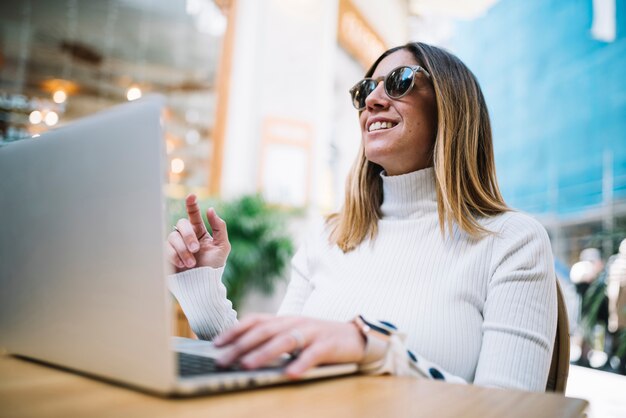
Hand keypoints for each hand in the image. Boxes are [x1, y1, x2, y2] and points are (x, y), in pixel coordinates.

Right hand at [166, 194, 230, 271]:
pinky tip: (183, 264)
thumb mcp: (222, 246)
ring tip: (192, 263)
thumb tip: (210, 209)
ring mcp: (176, 246)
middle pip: (181, 224)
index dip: (191, 204)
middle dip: (188, 235)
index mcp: (199, 232)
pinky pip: (166, 249)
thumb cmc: (214, 267)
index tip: (192, 195)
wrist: (203, 286)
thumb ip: (219, 227)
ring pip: (173, 237)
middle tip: (196, 248)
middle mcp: (186, 236)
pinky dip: (176, 256)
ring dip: (183, 249)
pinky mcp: (167, 255)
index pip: (193, 215)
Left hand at [213, 314, 365, 378]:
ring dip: (264, 353)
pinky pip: (313, 354)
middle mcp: (295, 322)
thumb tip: (241, 352)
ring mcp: (312, 332)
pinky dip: (301, 364)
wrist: (355, 337)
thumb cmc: (319, 338)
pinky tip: (290, 374)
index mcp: (285, 319)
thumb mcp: (294, 334)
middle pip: (265, 331)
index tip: (216, 344)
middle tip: (223, 360)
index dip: (234, 330)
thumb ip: (273, 338)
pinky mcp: (328, 345)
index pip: (255, 320)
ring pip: (285, 340)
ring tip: (248, 366)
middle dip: (241, 346)